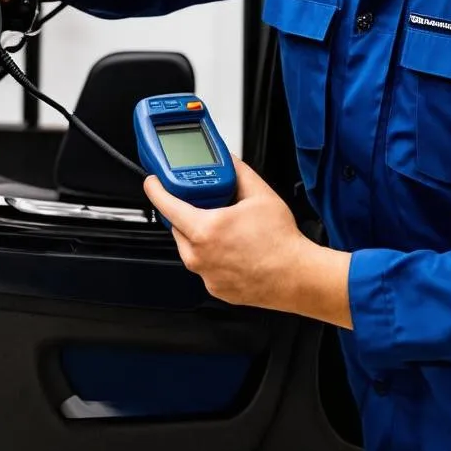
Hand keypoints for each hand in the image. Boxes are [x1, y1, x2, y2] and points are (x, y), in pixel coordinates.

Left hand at [144, 155, 352, 326]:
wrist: (297, 277)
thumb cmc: (281, 243)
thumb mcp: (261, 195)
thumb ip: (239, 173)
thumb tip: (230, 162)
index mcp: (206, 229)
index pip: (166, 206)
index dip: (156, 190)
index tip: (153, 183)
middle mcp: (200, 255)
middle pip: (177, 226)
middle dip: (186, 214)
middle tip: (204, 206)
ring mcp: (206, 274)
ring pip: (189, 248)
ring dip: (199, 236)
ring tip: (225, 230)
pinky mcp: (214, 288)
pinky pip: (203, 267)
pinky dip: (211, 256)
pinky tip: (232, 250)